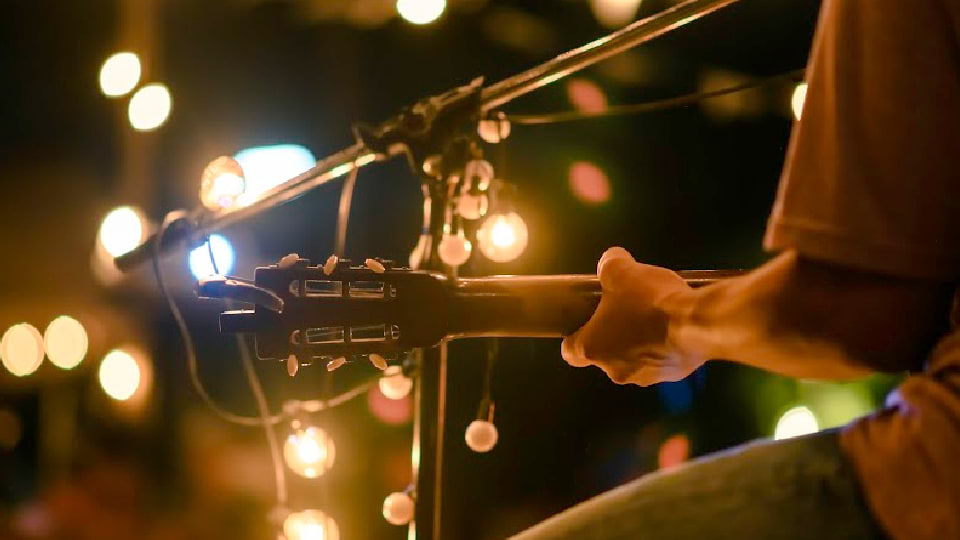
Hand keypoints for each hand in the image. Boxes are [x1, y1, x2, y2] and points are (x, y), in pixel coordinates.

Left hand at [561, 247, 704, 385]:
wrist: (697, 323)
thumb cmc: (649, 301)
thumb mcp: (622, 271)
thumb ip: (609, 265)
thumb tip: (610, 261)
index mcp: (592, 349)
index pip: (570, 351)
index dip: (575, 335)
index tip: (585, 322)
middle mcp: (615, 370)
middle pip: (605, 353)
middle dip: (613, 334)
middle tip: (625, 310)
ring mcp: (645, 377)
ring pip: (633, 358)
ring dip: (639, 341)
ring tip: (653, 315)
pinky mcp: (672, 376)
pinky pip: (660, 360)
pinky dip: (663, 346)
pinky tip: (673, 325)